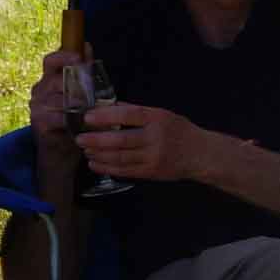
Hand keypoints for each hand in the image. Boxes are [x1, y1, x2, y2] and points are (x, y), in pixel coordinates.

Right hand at [28, 48, 83, 159]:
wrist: (61, 151)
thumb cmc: (72, 118)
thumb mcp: (80, 92)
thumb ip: (83, 71)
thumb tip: (88, 46)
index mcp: (48, 79)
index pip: (50, 60)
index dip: (63, 56)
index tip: (79, 57)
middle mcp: (39, 91)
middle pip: (56, 80)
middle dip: (77, 85)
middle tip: (93, 92)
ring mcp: (37, 107)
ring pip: (60, 99)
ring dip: (80, 104)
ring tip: (94, 109)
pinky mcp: (39, 123)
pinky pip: (59, 117)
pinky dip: (74, 120)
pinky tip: (85, 123)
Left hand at [76, 102, 221, 187]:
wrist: (200, 154)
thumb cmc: (179, 130)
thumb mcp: (162, 114)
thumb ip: (137, 111)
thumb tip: (109, 106)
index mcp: (157, 118)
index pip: (129, 115)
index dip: (107, 116)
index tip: (88, 117)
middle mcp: (155, 138)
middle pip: (121, 140)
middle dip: (97, 140)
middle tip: (79, 139)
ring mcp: (153, 157)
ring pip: (120, 158)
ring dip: (99, 155)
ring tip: (86, 150)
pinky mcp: (151, 172)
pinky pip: (125, 171)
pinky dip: (107, 168)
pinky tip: (95, 163)